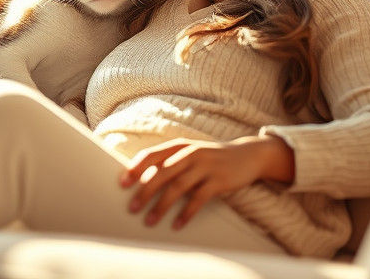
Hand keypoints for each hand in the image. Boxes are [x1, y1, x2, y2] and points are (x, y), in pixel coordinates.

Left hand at [119, 135, 293, 229]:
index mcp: (180, 146)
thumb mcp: (190, 154)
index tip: (122, 183)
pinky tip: (177, 224)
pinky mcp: (218, 180)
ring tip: (149, 221)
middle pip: (162, 173)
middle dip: (144, 192)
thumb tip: (141, 180)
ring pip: (177, 187)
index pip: (152, 155)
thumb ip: (170, 162)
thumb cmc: (211, 157)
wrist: (248, 155)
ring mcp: (205, 166)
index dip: (136, 169)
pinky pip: (198, 199)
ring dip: (161, 206)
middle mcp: (191, 153)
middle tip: (132, 208)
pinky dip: (186, 213)